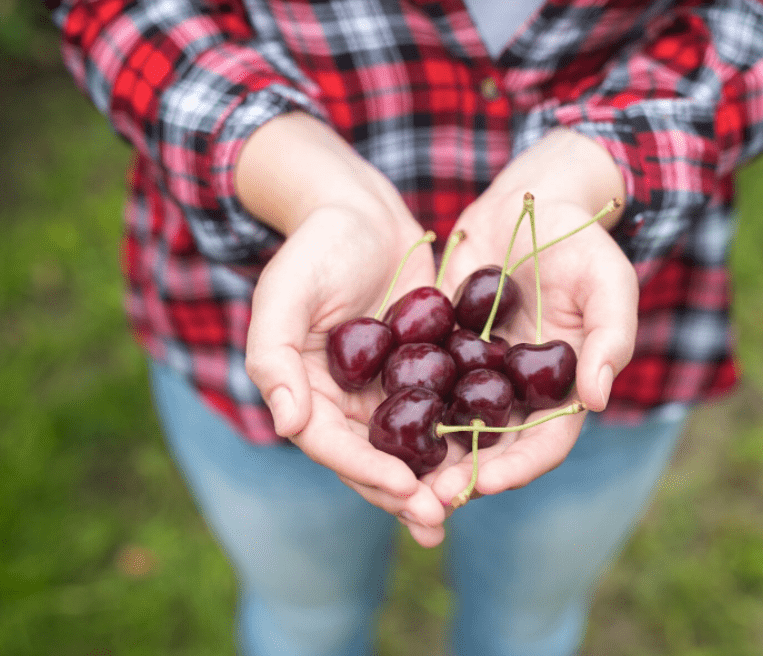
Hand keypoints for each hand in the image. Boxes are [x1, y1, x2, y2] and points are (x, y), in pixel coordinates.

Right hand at [238, 114, 447, 545]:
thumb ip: (274, 357)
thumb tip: (287, 424)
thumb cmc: (316, 247)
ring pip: (409, 447)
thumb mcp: (285, 294)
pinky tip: (488, 457)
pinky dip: (460, 438)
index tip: (404, 489)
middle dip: (404, 492)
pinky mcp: (423, 371)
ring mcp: (384, 390)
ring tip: (465, 501)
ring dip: (435, 478)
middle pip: (372, 459)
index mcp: (306, 392)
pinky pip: (441, 412)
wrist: (362, 210)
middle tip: (439, 516)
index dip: (365, 471)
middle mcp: (344, 401)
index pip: (332, 446)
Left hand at [432, 128, 637, 505]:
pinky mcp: (446, 350)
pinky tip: (376, 424)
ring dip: (429, 455)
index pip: (546, 444)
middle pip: (494, 448)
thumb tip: (597, 399)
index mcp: (564, 389)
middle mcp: (520, 391)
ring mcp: (481, 373)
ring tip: (398, 476)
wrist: (530, 203)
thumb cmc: (580, 242)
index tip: (484, 482)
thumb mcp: (608, 283)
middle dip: (464, 476)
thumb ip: (610, 338)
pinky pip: (426, 386)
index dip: (518, 468)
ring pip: (454, 426)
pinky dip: (406, 409)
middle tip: (428, 499)